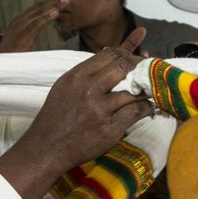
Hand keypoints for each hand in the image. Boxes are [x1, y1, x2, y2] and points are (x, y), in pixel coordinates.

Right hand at [0, 0, 71, 52]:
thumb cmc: (9, 54)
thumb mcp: (19, 40)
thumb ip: (26, 31)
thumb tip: (15, 25)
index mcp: (20, 20)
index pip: (38, 8)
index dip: (51, 2)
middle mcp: (20, 20)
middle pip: (40, 7)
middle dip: (56, 1)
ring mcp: (20, 26)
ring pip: (40, 12)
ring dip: (55, 5)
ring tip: (67, 0)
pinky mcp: (23, 35)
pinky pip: (37, 24)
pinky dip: (47, 17)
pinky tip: (56, 12)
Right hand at [0, 28, 153, 198]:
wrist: (46, 147)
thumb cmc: (57, 115)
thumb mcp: (67, 86)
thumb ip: (89, 71)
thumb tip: (115, 51)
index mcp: (77, 76)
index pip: (110, 53)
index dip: (128, 52)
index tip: (136, 57)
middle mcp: (88, 89)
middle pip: (124, 67)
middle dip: (139, 67)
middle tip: (148, 72)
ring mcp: (99, 109)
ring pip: (133, 90)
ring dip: (146, 88)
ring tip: (151, 89)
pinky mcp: (109, 128)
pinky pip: (136, 111)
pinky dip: (146, 107)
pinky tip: (149, 107)